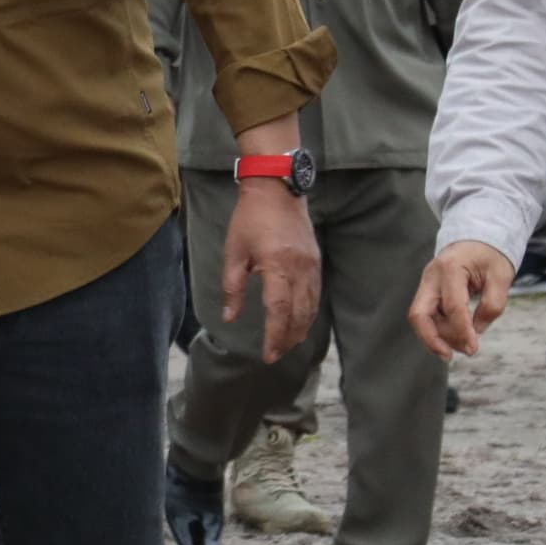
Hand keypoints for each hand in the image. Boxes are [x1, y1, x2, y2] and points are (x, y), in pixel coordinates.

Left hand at [223, 181, 320, 361]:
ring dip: (301, 328)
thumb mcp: (234, 252)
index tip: (268, 355)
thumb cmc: (250, 219)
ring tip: (288, 344)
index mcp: (277, 266)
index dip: (274, 336)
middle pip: (299, 314)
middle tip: (276, 354)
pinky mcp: (315, 261)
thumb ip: (232, 288)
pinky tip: (300, 321)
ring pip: (311, 306)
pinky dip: (309, 312)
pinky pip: (316, 293)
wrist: (277, 190)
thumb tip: (230, 318)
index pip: (278, 311)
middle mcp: (299, 269)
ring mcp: (311, 265)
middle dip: (288, 338)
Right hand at [410, 240, 515, 360]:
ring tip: (464, 345)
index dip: (462, 331)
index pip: (452, 307)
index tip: (473, 349)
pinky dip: (439, 329)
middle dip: (432, 339)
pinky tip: (456, 337)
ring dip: (439, 336)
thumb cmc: (490, 255)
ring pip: (421, 318)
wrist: (478, 237)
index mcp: (451, 268)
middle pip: (419, 314)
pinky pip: (427, 315)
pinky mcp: (428, 291)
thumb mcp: (501, 276)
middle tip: (450, 356)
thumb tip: (476, 331)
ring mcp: (426, 283)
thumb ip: (493, 304)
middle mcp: (431, 276)